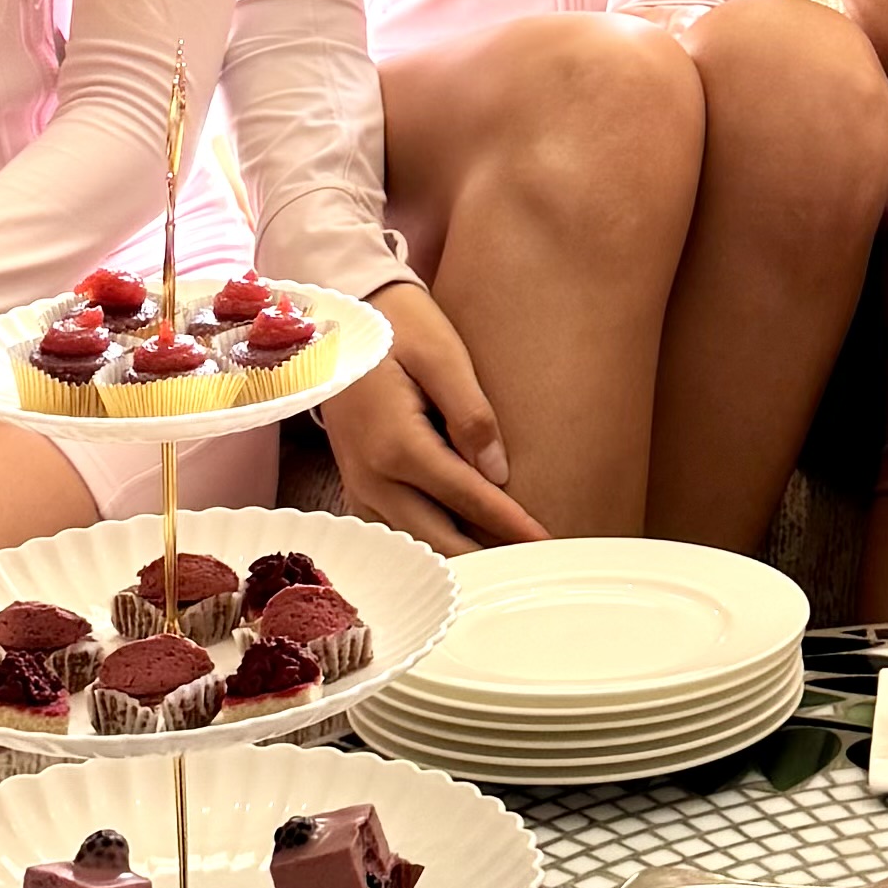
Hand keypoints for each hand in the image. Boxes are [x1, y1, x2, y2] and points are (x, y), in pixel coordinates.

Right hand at [316, 283, 543, 555]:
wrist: (342, 317)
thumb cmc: (399, 328)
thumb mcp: (443, 356)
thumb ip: (471, 415)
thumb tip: (497, 472)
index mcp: (397, 445)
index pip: (467, 498)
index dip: (510, 525)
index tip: (545, 545)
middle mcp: (372, 475)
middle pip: (436, 540)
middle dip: (484, 560)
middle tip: (527, 570)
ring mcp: (358, 483)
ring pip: (410, 545)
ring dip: (453, 560)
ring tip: (498, 570)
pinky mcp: (356, 483)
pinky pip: (390, 533)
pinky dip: (423, 548)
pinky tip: (454, 552)